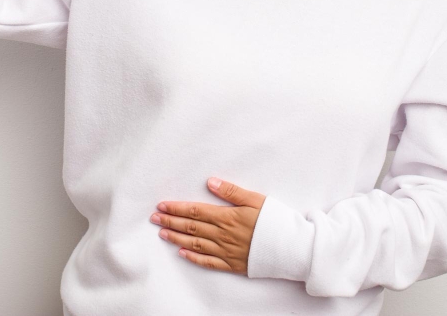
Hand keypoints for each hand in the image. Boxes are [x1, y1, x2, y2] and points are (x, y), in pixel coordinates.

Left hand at [151, 177, 265, 274]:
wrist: (291, 247)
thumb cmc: (276, 220)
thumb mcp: (255, 199)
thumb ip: (231, 191)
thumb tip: (210, 182)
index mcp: (227, 217)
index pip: (195, 211)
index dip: (177, 208)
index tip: (162, 205)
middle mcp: (222, 235)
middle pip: (191, 227)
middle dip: (171, 222)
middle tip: (154, 218)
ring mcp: (226, 251)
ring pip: (195, 244)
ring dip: (176, 238)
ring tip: (162, 233)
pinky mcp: (232, 264)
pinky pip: (208, 262)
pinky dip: (194, 258)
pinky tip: (182, 254)